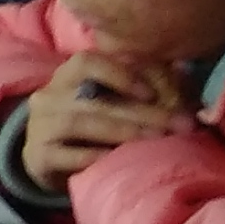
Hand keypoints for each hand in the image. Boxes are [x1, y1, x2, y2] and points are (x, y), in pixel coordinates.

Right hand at [20, 51, 191, 189]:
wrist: (52, 161)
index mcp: (67, 76)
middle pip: (93, 98)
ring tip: (156, 139)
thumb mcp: (113, 103)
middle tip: (179, 125)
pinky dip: (96, 155)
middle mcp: (48, 96)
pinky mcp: (38, 156)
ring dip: (123, 130)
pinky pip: (67, 154)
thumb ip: (144, 93)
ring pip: (80, 122)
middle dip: (142, 111)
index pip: (86, 62)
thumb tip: (187, 92)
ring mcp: (39, 126)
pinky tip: (120, 159)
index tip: (152, 93)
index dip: (119, 74)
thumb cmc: (93, 127)